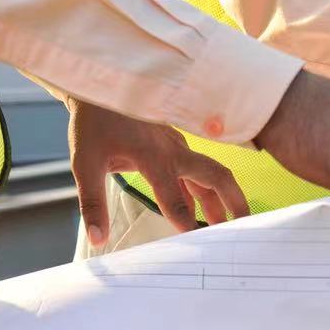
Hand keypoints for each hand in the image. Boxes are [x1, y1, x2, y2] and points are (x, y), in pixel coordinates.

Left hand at [68, 99, 248, 250]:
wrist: (101, 90)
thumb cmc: (92, 126)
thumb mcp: (85, 165)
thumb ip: (94, 203)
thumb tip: (97, 238)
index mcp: (152, 155)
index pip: (174, 193)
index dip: (185, 218)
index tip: (195, 239)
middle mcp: (173, 150)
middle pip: (215, 175)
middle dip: (232, 201)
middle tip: (244, 226)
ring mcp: (177, 146)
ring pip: (209, 174)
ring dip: (221, 199)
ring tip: (225, 227)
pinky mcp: (175, 146)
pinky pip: (196, 171)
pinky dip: (204, 191)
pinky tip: (201, 210)